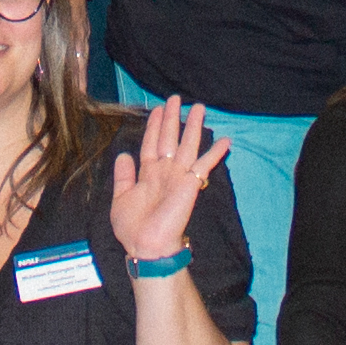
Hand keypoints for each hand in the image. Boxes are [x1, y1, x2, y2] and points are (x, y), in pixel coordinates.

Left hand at [108, 96, 230, 263]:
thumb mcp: (120, 198)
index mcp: (147, 174)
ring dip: (193, 127)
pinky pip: (204, 165)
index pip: (151, 144)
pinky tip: (225, 141)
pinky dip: (214, 153)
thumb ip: (123, 176)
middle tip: (175, 99)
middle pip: (169, 138)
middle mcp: (164, 171)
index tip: (157, 109)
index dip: (153, 127)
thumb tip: (123, 155)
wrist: (146, 245)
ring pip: (187, 145)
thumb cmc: (132, 227)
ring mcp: (178, 177)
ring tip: (199, 108)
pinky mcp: (190, 185)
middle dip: (172, 119)